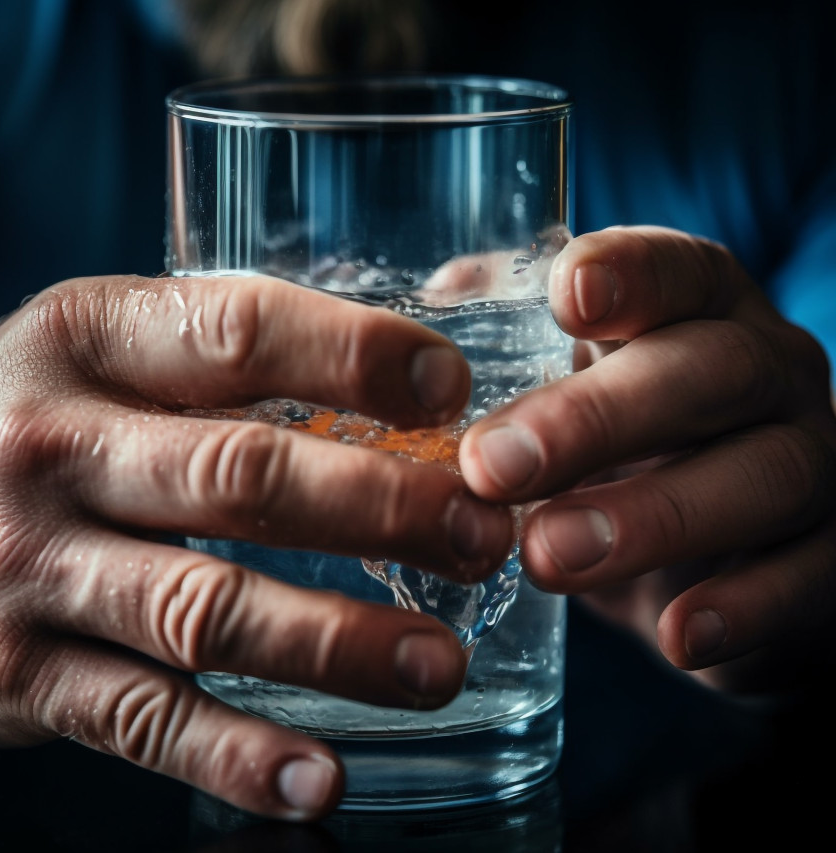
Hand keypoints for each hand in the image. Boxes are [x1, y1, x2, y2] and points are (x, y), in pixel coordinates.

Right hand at [0, 273, 514, 819]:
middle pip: (239, 475)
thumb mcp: (81, 355)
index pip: (234, 329)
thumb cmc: (8, 432)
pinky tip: (318, 777)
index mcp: (76, 341)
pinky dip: (237, 756)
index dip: (356, 356)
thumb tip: (395, 384)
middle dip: (379, 511)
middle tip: (480, 538)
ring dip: (338, 645)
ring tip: (439, 663)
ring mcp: (24, 570)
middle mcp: (43, 450)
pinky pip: (142, 722)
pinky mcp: (15, 676)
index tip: (450, 394)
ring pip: (206, 610)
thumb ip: (205, 360)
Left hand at [459, 226, 835, 695]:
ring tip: (546, 557)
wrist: (710, 570)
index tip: (566, 296)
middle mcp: (772, 373)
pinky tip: (679, 636)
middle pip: (715, 370)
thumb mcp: (565, 388)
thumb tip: (446, 286)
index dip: (632, 274)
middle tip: (492, 467)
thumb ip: (508, 335)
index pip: (682, 270)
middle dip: (598, 417)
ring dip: (654, 517)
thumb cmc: (619, 451)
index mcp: (700, 311)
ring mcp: (815, 463)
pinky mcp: (832, 562)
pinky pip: (808, 581)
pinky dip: (745, 609)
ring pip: (766, 475)